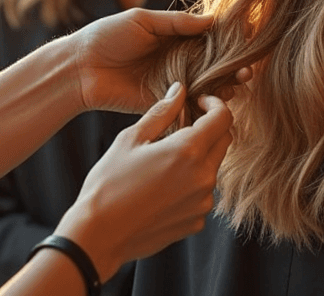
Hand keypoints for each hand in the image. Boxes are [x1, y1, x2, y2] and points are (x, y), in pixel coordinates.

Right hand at [52, 83, 233, 279]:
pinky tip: (161, 186)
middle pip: (223, 142)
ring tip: (164, 159)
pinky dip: (190, 183)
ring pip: (212, 168)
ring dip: (198, 157)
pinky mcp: (196, 222)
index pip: (223, 118)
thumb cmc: (109, 183)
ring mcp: (202, 203)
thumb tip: (179, 90)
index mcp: (188, 151)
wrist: (100, 234)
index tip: (199, 102)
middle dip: (209, 128)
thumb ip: (160, 112)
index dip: (215, 104)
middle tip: (182, 126)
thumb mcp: (130, 139)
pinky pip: (202, 194)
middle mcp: (204, 177)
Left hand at [69, 8, 249, 112]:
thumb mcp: (142, 20)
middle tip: (248, 70)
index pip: (208, 37)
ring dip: (224, 86)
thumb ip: (176, 22)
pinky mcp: (163, 104)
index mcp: (173, 37)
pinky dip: (205, 104)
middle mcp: (177, 61)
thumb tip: (213, 20)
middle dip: (233, 67)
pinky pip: (189, 105)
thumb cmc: (106, 36)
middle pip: (213, 65)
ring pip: (206, 86)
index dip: (228, 39)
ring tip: (238, 84)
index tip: (249, 37)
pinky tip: (219, 102)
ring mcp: (172, 83)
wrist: (79, 67)